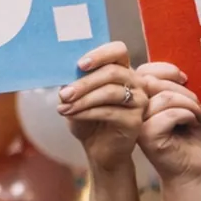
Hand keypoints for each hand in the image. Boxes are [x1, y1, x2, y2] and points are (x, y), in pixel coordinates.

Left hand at [56, 42, 144, 167]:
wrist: (99, 149)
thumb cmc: (88, 119)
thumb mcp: (77, 98)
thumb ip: (73, 82)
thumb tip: (61, 73)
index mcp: (121, 70)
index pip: (118, 51)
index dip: (100, 54)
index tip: (79, 65)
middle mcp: (134, 82)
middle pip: (112, 72)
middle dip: (84, 83)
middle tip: (63, 94)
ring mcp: (138, 100)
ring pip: (110, 92)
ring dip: (83, 99)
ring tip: (63, 107)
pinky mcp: (135, 119)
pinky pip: (110, 111)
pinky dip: (86, 112)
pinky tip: (72, 115)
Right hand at [135, 62, 200, 185]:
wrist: (188, 168)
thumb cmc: (186, 136)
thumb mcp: (180, 105)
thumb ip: (171, 88)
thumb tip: (175, 72)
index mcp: (137, 100)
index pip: (144, 71)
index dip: (166, 70)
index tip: (185, 79)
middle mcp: (132, 110)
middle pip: (154, 82)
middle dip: (182, 90)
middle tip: (197, 104)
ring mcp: (136, 123)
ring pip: (165, 98)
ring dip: (189, 104)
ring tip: (197, 115)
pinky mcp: (146, 136)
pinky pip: (170, 114)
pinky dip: (188, 115)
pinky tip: (192, 124)